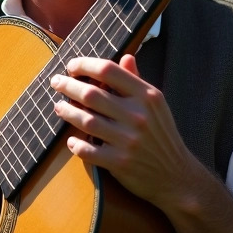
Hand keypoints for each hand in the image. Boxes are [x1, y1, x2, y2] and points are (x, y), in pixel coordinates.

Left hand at [50, 53, 198, 209]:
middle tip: (56, 82)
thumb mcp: (157, 105)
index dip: (85, 65)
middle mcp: (138, 116)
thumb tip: (126, 57)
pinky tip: (71, 140)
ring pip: (86, 121)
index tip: (72, 66)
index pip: (109, 70)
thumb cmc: (162, 136)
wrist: (176, 175)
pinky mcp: (119, 163)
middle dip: (68, 86)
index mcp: (147, 96)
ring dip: (67, 112)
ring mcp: (128, 140)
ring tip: (58, 107)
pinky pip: (88, 150)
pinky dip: (76, 144)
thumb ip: (138, 81)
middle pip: (92, 94)